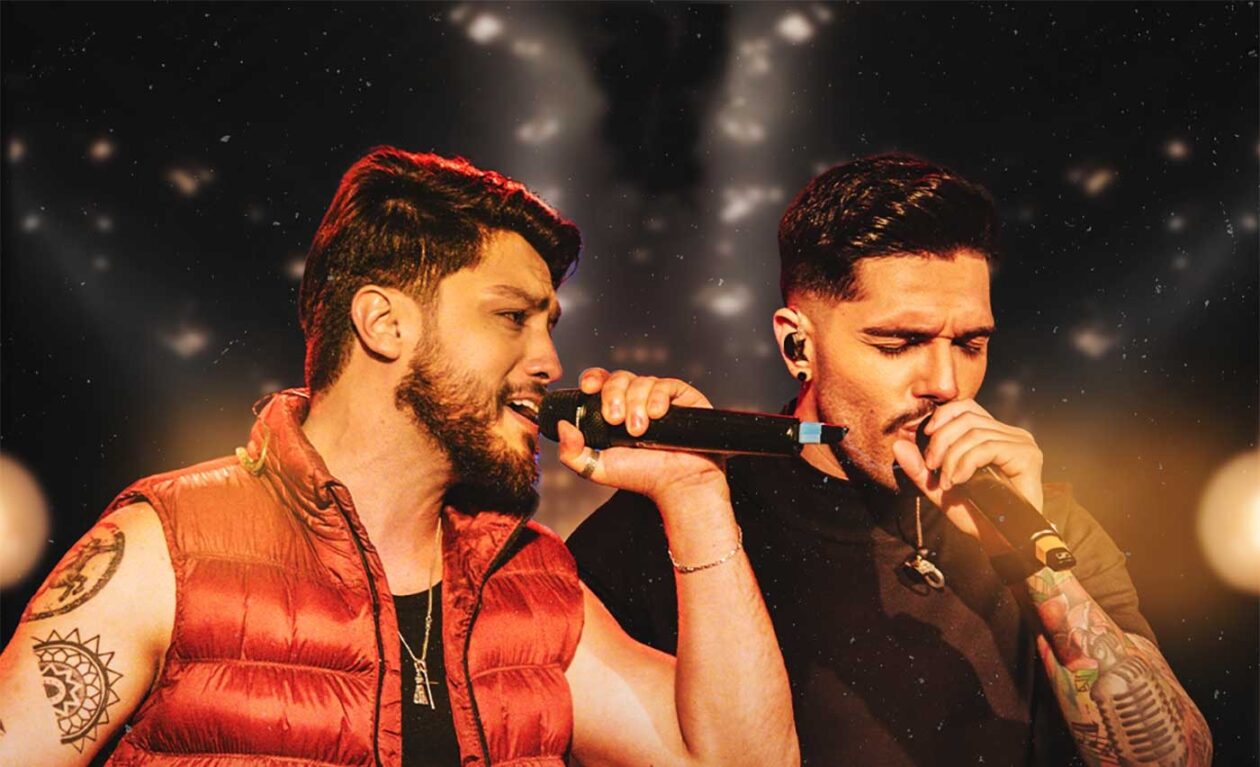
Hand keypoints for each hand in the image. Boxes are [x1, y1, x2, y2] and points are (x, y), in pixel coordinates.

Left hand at [556, 368, 728, 505]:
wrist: (677, 483)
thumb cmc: (642, 476)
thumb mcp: (598, 468)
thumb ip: (572, 452)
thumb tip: (561, 426)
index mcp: (615, 409)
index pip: (600, 381)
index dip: (593, 379)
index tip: (588, 389)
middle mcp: (636, 399)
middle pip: (618, 378)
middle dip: (613, 396)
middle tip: (616, 421)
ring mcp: (659, 396)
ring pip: (641, 381)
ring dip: (636, 404)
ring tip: (639, 431)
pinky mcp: (682, 396)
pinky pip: (666, 384)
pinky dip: (658, 398)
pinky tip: (657, 415)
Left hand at [891, 399, 1043, 542]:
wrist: (1000, 541)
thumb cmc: (975, 514)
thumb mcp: (940, 488)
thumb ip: (920, 468)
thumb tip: (897, 445)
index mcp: (993, 435)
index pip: (965, 407)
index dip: (942, 416)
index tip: (926, 435)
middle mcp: (1010, 434)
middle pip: (966, 418)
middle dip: (941, 441)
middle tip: (932, 467)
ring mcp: (1021, 443)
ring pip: (974, 433)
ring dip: (952, 458)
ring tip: (947, 481)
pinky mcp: (1027, 456)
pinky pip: (988, 447)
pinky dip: (966, 463)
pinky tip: (959, 480)